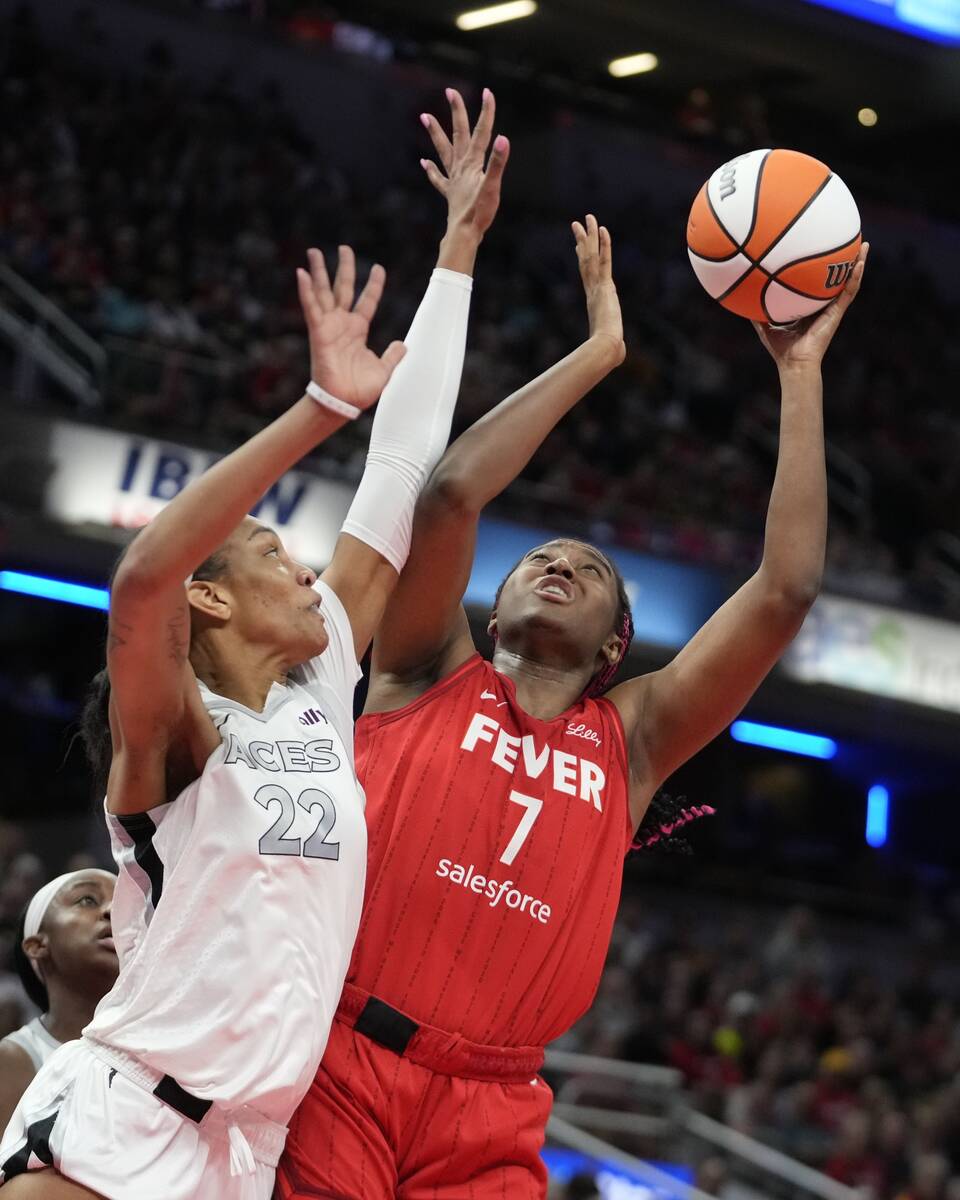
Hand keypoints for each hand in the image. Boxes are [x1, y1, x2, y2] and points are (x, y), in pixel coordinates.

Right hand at [296, 246, 404, 411]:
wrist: (344, 403)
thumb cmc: (360, 390)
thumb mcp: (384, 370)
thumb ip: (393, 355)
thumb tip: (404, 344)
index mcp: (358, 330)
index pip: (368, 300)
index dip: (374, 284)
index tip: (378, 268)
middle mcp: (343, 324)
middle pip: (343, 288)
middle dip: (344, 268)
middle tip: (344, 248)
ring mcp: (329, 326)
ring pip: (324, 292)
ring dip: (319, 271)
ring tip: (314, 251)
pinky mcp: (319, 332)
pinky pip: (311, 308)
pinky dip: (305, 291)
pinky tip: (301, 273)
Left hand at [419, 87, 508, 241]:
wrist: (463, 234)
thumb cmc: (479, 213)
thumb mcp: (492, 187)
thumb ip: (497, 163)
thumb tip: (502, 139)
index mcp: (473, 163)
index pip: (482, 133)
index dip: (486, 112)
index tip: (487, 92)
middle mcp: (461, 167)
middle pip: (459, 134)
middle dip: (457, 112)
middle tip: (450, 91)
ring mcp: (454, 180)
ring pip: (443, 150)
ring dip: (435, 133)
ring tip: (424, 116)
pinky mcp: (450, 194)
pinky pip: (438, 179)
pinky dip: (431, 170)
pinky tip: (424, 162)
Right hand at [573, 214, 624, 363]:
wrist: (605, 348)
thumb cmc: (607, 349)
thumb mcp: (611, 342)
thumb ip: (613, 346)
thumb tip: (618, 358)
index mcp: (594, 299)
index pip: (587, 273)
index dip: (583, 257)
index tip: (580, 244)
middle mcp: (593, 289)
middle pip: (585, 260)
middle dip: (581, 240)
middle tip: (576, 223)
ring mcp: (597, 286)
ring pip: (591, 256)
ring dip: (590, 235)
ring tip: (587, 217)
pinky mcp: (605, 286)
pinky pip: (604, 261)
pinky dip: (604, 245)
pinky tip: (603, 230)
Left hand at [754, 242, 868, 371]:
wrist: (793, 363)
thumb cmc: (781, 350)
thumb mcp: (765, 325)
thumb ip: (758, 311)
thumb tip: (743, 297)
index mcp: (810, 308)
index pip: (818, 284)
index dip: (823, 269)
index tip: (823, 251)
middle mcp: (824, 306)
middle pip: (837, 279)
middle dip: (844, 261)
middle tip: (850, 241)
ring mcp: (833, 309)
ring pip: (849, 282)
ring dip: (858, 263)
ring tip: (864, 245)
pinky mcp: (837, 313)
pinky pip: (849, 292)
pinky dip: (855, 276)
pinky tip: (860, 262)